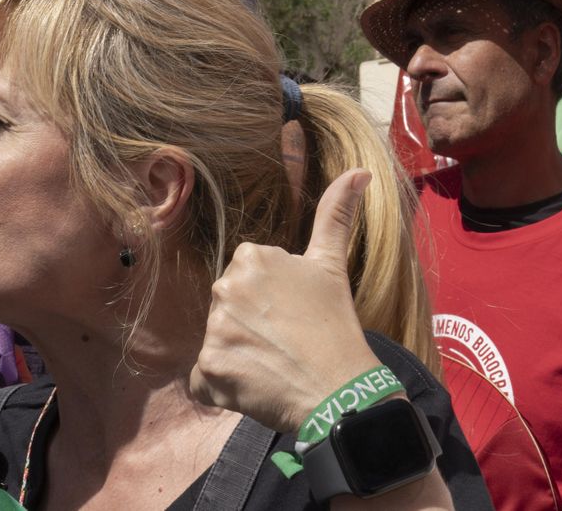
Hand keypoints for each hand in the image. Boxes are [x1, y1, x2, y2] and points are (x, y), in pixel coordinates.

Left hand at [190, 169, 385, 433]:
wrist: (340, 389)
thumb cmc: (336, 325)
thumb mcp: (332, 264)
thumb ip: (335, 214)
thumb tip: (359, 171)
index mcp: (250, 258)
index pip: (244, 279)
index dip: (268, 302)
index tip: (292, 316)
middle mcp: (225, 287)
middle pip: (227, 310)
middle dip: (249, 327)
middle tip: (285, 343)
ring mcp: (214, 330)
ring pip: (217, 343)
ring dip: (238, 358)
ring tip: (273, 366)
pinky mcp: (207, 370)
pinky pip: (202, 381)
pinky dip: (223, 388)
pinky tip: (254, 388)